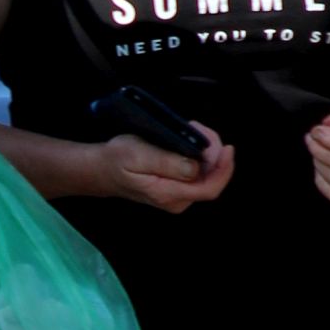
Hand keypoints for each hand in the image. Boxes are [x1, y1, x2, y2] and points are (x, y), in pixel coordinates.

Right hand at [98, 122, 235, 213]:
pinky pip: (197, 173)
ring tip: (193, 130)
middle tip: (200, 129)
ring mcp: (178, 196)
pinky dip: (199, 155)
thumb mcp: (139, 156)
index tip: (227, 148)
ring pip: (206, 175)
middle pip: (211, 179)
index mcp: (169, 194)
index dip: (224, 169)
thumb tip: (196, 168)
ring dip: (207, 152)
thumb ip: (168, 163)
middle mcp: (177, 200)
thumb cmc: (117, 160)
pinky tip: (190, 140)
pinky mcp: (176, 188)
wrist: (102, 170)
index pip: (209, 188)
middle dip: (214, 153)